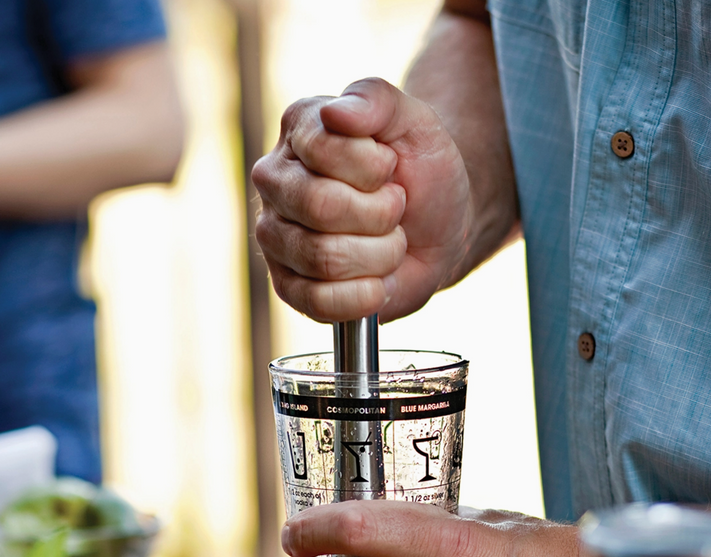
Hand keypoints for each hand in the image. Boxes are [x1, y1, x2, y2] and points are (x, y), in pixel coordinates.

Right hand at [251, 78, 471, 322]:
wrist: (436, 228)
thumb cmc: (420, 171)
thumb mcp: (415, 122)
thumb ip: (376, 100)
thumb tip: (335, 112)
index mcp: (299, 129)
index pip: (324, 149)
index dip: (374, 168)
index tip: (390, 168)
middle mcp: (275, 182)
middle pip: (321, 207)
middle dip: (381, 214)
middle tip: (395, 209)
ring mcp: (276, 238)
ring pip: (324, 257)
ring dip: (381, 255)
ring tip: (389, 243)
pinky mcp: (288, 288)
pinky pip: (317, 302)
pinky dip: (364, 296)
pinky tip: (378, 283)